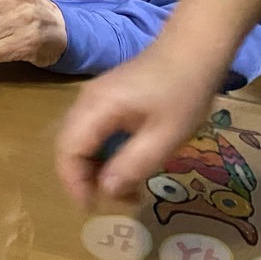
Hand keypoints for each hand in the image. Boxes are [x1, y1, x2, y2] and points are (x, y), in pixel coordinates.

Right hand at [56, 43, 219, 206]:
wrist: (192, 51)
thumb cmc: (182, 94)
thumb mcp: (165, 137)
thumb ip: (132, 164)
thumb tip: (105, 190)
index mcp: (96, 109)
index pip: (68, 150)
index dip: (74, 182)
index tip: (92, 207)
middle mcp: (85, 102)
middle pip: (68, 145)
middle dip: (83, 178)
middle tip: (114, 201)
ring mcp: (93, 97)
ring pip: (78, 138)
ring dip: (93, 167)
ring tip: (125, 188)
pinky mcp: (104, 98)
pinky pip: (90, 130)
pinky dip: (100, 152)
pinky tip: (125, 163)